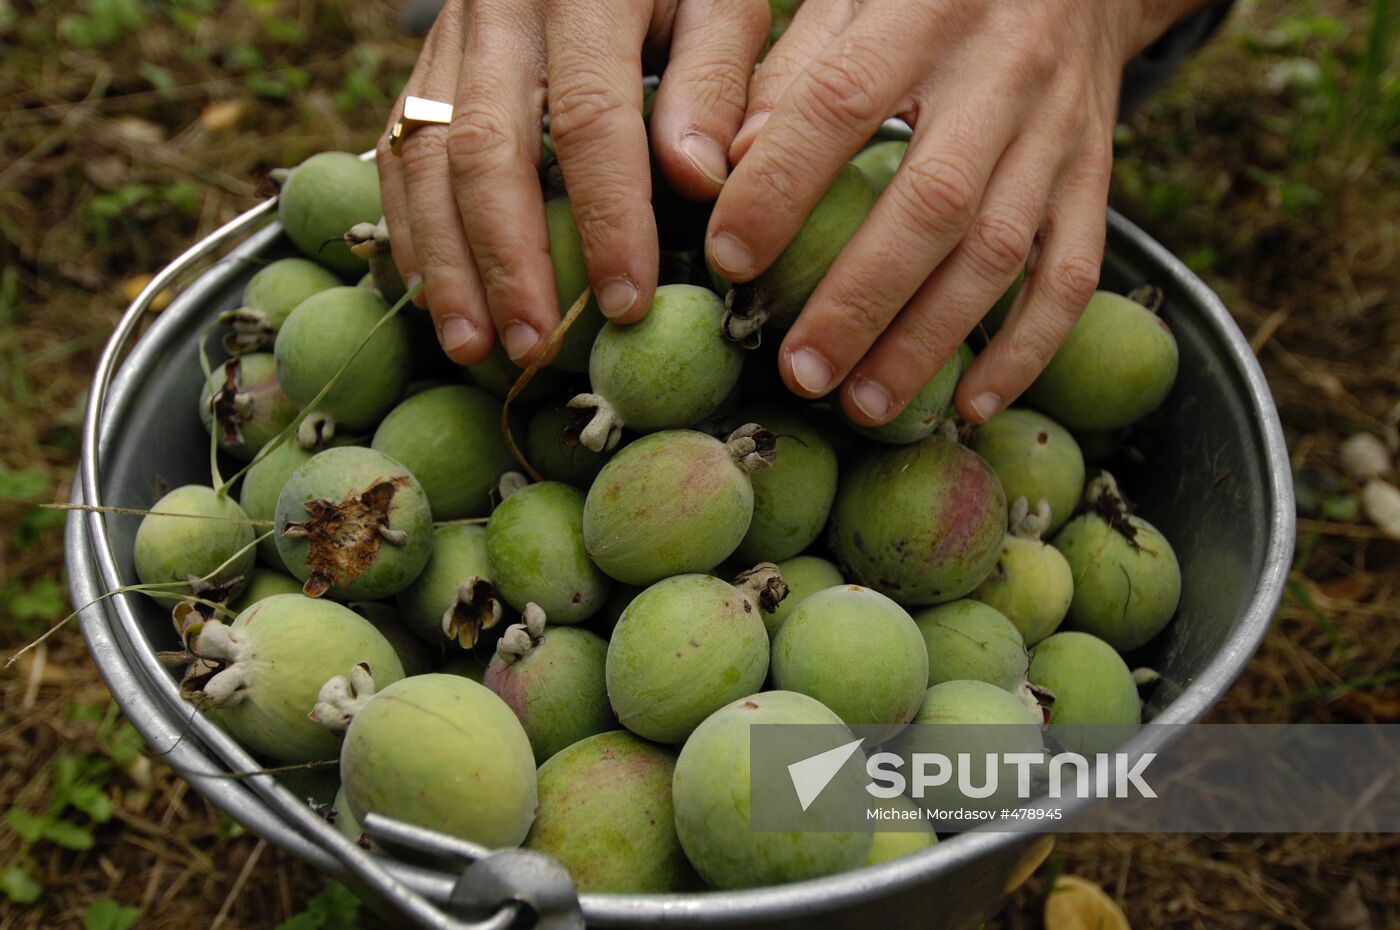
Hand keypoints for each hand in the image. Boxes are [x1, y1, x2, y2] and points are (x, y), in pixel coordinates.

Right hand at [378, 0, 769, 366]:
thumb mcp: (720, 3)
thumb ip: (714, 81)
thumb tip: (694, 180)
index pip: (589, 117)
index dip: (606, 218)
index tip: (626, 302)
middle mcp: (499, 10)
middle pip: (485, 147)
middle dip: (508, 261)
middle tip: (533, 347)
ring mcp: (450, 38)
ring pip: (426, 158)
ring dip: (446, 263)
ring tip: (474, 346)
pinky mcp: (425, 66)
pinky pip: (399, 153)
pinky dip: (411, 231)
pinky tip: (433, 297)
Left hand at [707, 0, 1198, 424]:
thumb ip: (791, 71)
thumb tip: (724, 168)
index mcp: (924, 11)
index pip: (838, 102)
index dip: (779, 186)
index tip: (728, 259)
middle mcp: (1001, 73)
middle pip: (931, 203)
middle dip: (859, 299)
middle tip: (799, 371)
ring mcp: (1058, 133)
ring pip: (999, 252)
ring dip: (929, 341)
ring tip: (863, 404)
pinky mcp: (1094, 178)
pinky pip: (1072, 275)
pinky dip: (1027, 349)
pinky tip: (973, 404)